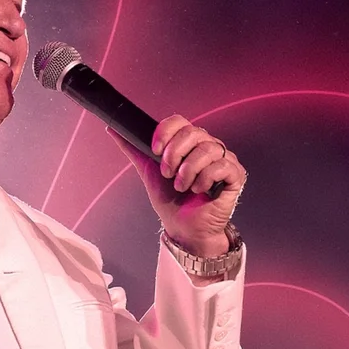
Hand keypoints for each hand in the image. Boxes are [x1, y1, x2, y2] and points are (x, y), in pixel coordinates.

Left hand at [107, 115, 246, 256]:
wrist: (183, 227)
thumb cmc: (170, 200)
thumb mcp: (148, 170)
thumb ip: (134, 148)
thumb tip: (113, 129)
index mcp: (187, 142)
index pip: (179, 121)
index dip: (165, 132)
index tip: (155, 150)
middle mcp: (207, 146)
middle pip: (193, 132)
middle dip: (174, 154)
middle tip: (167, 174)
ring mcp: (223, 159)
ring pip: (208, 149)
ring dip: (188, 170)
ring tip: (181, 186)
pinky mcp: (235, 175)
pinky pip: (223, 166)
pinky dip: (205, 178)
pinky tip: (199, 189)